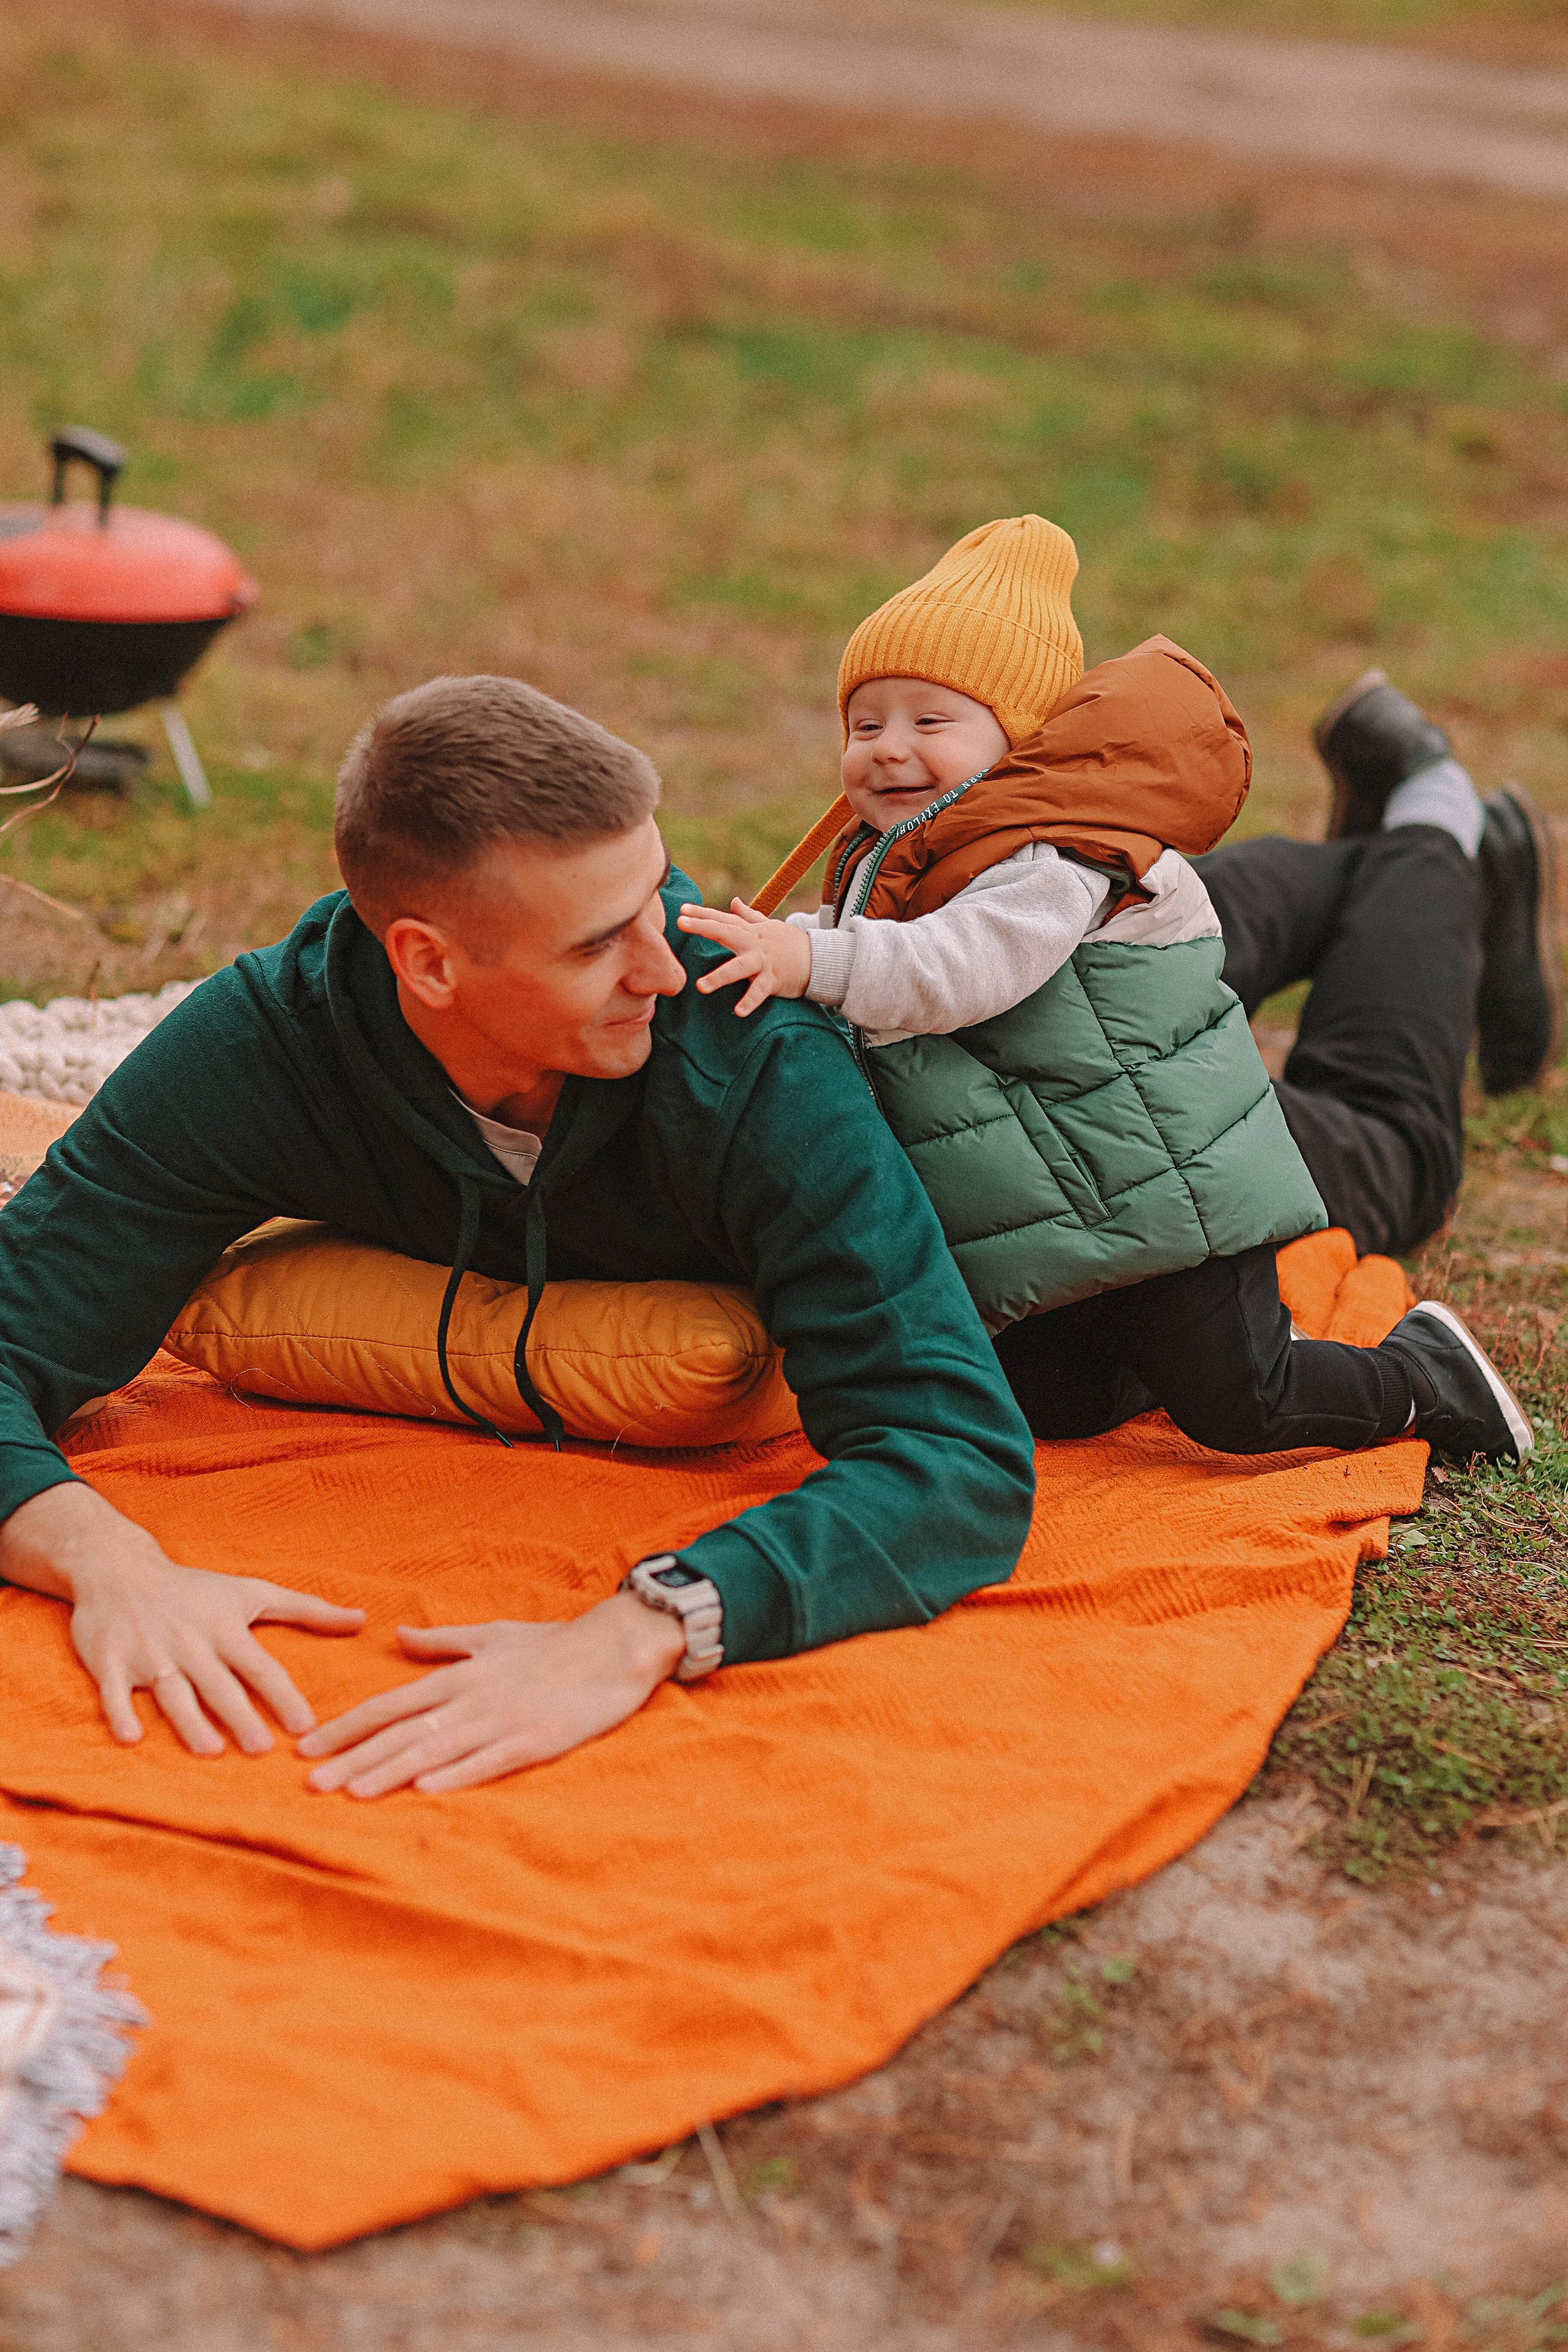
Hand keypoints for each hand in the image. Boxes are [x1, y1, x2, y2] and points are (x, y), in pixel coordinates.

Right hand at [0, 1482, 364, 1754]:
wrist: (120, 1570)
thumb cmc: (195, 1588)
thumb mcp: (252, 1592)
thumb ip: (307, 1610)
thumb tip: (362, 1620)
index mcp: (225, 1629)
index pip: (261, 1667)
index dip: (283, 1696)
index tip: (306, 1726)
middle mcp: (190, 1643)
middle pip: (219, 1686)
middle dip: (240, 1716)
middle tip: (262, 1749)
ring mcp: (149, 1654)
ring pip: (172, 1692)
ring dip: (190, 1722)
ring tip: (210, 1751)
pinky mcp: (110, 1662)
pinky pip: (115, 1692)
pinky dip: (120, 1713)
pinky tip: (132, 1738)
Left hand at [296, 1591, 688, 1797]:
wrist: (613, 1645)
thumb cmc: (551, 1643)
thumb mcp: (490, 1635)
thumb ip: (441, 1643)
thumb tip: (397, 1637)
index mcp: (457, 1676)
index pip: (388, 1704)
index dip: (346, 1726)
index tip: (306, 1748)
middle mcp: (469, 1699)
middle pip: (400, 1732)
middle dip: (352, 1758)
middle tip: (309, 1784)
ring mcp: (500, 1722)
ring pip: (434, 1749)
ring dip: (390, 1771)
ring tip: (351, 1792)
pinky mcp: (532, 1740)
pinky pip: (487, 1762)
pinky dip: (456, 1774)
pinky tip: (426, 1790)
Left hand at [677, 899, 812, 1015]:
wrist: (819, 959)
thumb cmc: (789, 943)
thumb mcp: (768, 926)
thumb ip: (748, 916)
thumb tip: (733, 902)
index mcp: (750, 931)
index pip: (723, 919)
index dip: (702, 914)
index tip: (682, 910)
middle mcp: (754, 943)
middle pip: (726, 932)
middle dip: (704, 927)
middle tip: (681, 924)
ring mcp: (764, 962)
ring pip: (739, 967)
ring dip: (720, 976)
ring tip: (701, 987)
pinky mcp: (774, 980)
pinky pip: (760, 992)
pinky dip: (750, 1001)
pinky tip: (738, 1012)